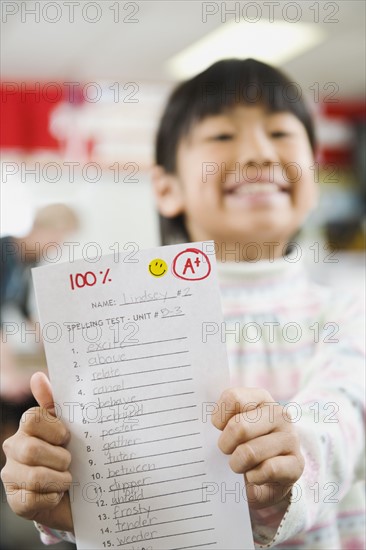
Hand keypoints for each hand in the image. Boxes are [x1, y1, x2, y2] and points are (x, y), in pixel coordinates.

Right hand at [1, 372, 73, 531]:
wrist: (78, 491)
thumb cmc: (73, 452)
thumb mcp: (71, 426)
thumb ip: (56, 402)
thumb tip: (37, 377)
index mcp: (27, 426)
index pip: (33, 418)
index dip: (55, 429)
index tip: (67, 437)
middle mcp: (14, 448)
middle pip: (32, 450)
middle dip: (60, 458)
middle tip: (70, 462)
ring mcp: (12, 475)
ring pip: (35, 476)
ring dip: (60, 479)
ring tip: (67, 479)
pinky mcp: (16, 501)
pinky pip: (34, 500)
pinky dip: (53, 497)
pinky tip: (57, 494)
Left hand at [212, 387, 303, 509]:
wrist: (271, 475)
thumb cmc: (244, 444)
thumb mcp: (232, 426)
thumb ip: (220, 419)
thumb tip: (198, 425)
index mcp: (260, 398)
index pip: (232, 398)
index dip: (219, 418)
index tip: (219, 428)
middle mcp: (279, 413)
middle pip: (238, 427)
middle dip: (226, 446)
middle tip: (228, 451)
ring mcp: (290, 438)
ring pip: (249, 452)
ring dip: (238, 465)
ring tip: (241, 466)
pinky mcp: (296, 464)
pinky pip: (266, 471)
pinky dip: (254, 478)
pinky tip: (255, 476)